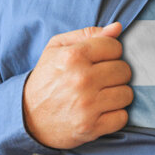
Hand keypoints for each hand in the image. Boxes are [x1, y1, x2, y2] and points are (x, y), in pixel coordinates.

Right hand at [23, 22, 132, 148]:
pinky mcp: (91, 127)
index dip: (110, 53)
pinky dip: (114, 115)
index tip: (100, 61)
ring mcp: (87, 105)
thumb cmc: (45, 79)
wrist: (27, 116)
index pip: (114, 47)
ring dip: (117, 95)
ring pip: (127, 94)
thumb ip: (87, 34)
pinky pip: (122, 117)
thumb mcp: (57, 48)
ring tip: (102, 95)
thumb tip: (117, 28)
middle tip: (100, 79)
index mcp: (73, 56)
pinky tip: (101, 111)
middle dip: (115, 74)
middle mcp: (81, 79)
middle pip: (124, 70)